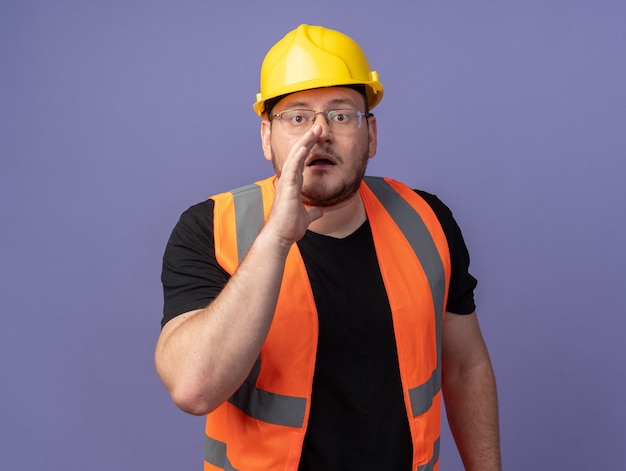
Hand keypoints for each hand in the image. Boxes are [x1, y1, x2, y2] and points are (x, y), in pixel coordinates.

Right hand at [265, 124, 323, 247]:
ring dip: (305, 142)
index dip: (309, 149)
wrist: (281, 236)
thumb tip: (320, 212)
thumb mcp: (306, 217)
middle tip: (317, 127)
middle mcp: (288, 180)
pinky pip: (293, 167)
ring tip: (314, 130)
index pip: (301, 161)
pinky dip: (298, 156)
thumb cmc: (289, 227)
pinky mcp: (286, 187)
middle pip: (298, 155)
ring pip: (295, 157)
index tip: (317, 138)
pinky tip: (305, 146)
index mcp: (293, 184)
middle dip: (308, 140)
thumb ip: (312, 212)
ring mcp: (286, 182)